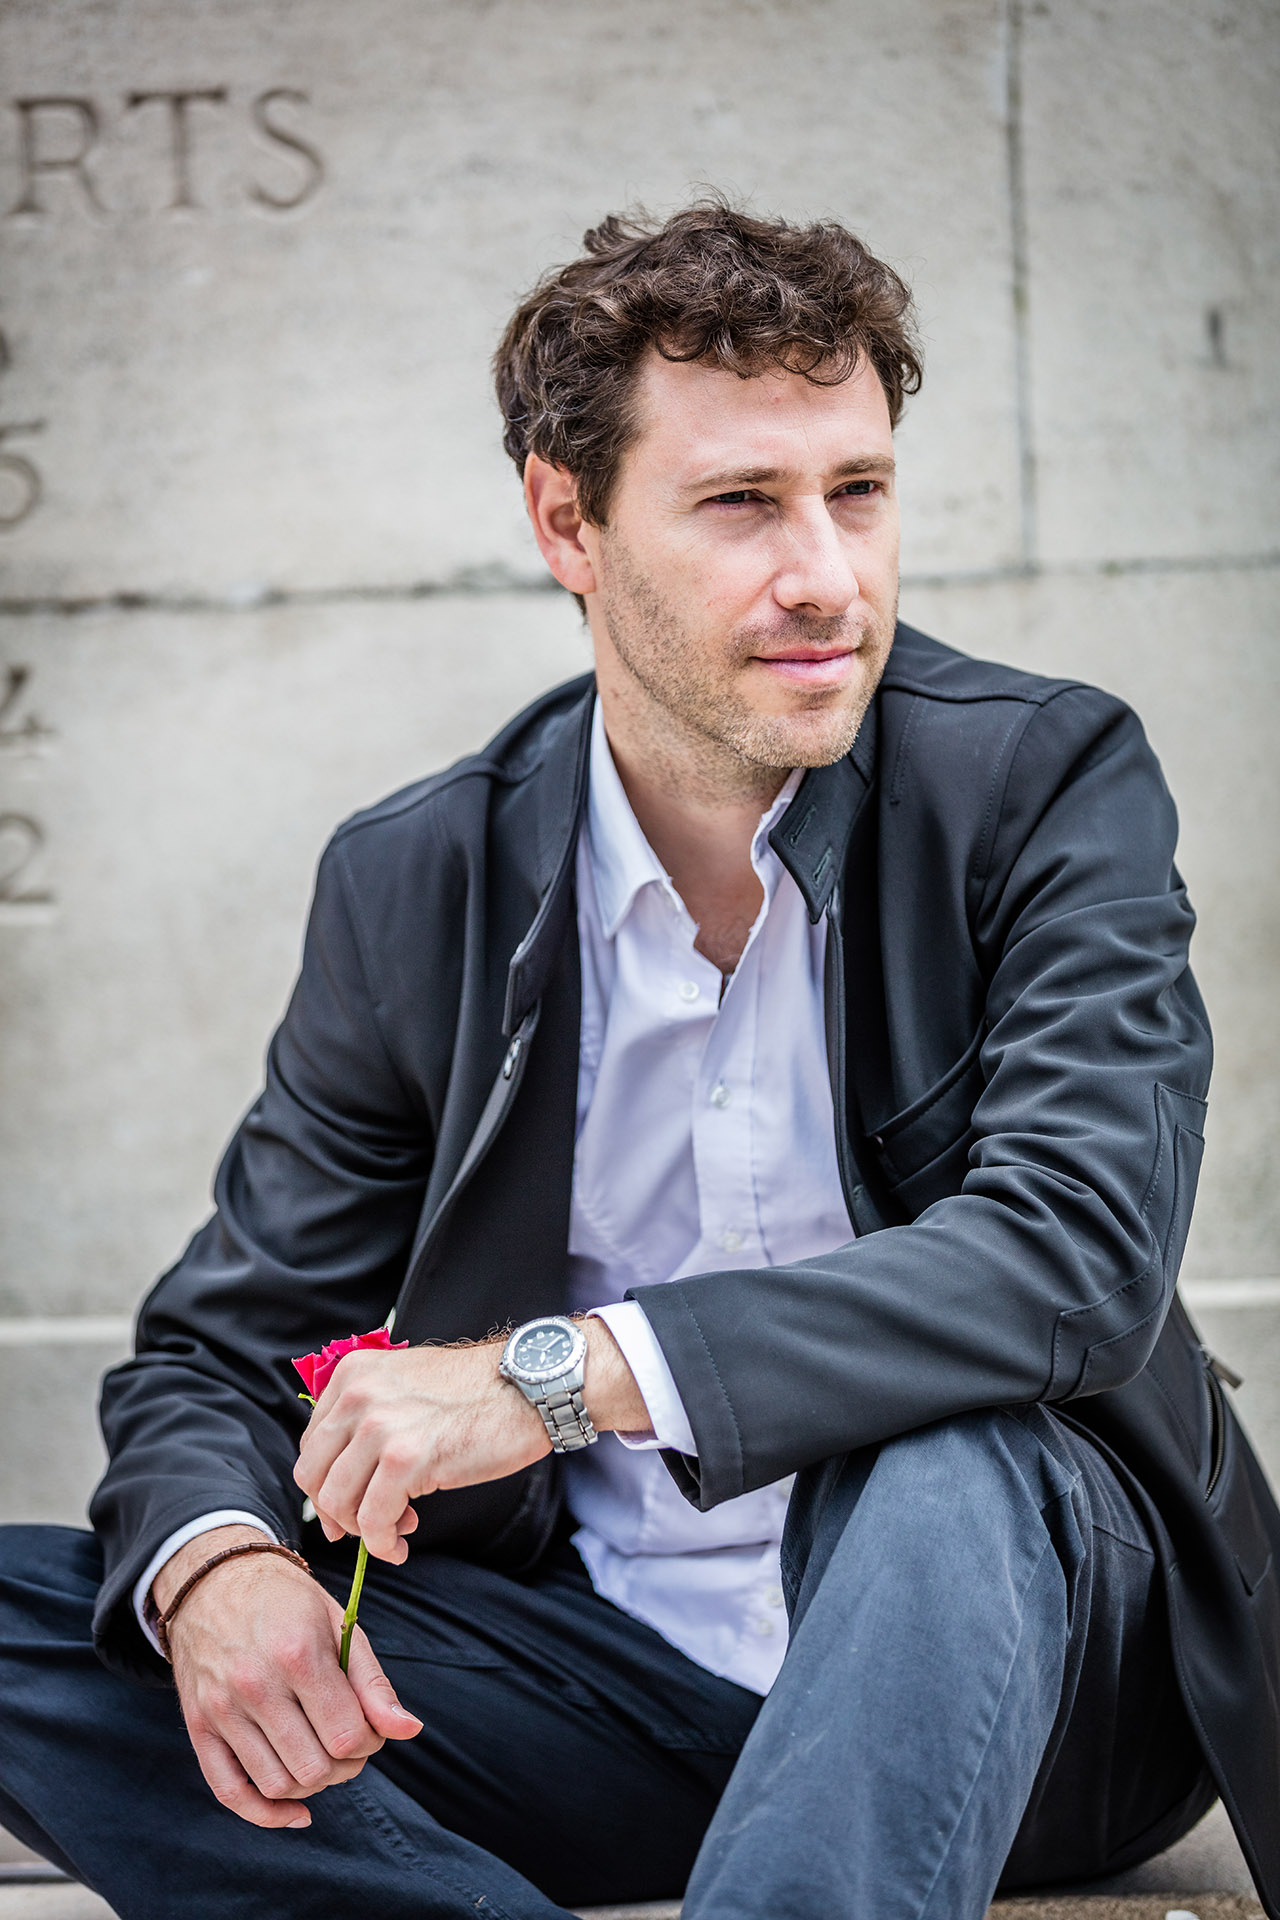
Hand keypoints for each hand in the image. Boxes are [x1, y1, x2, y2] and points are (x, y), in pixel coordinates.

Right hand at [157, 1526, 421, 1828]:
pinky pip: (231, 1792)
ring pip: (279, 1785)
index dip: (371, 1741)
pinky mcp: (199, 1727)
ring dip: (312, 1785)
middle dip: (346, 1765)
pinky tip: (296, 1812)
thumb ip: (373, 1682)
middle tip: (349, 1740)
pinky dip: (266, 1815)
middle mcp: (255, 1686)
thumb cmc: (287, 1602)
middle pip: (315, 1769)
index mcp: (298, 1654)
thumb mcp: (339, 1624)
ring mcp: (222, 1710)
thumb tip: (409, 1730)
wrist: (214, 1581)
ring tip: (323, 1755)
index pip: (348, 1736)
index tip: (370, 1724)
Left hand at [294, 1339, 549, 1561]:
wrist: (528, 1387)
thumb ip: (369, 1414)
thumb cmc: (475, 1392)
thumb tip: (343, 1475)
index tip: (347, 1506)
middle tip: (361, 1528)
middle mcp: (358, 1395)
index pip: (312, 1443)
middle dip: (334, 1512)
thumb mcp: (405, 1384)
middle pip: (313, 1474)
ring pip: (337, 1501)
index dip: (325, 1483)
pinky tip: (401, 1544)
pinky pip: (372, 1520)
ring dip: (361, 1530)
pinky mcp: (406, 1458)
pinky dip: (382, 1543)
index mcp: (353, 1374)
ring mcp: (379, 1426)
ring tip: (394, 1531)